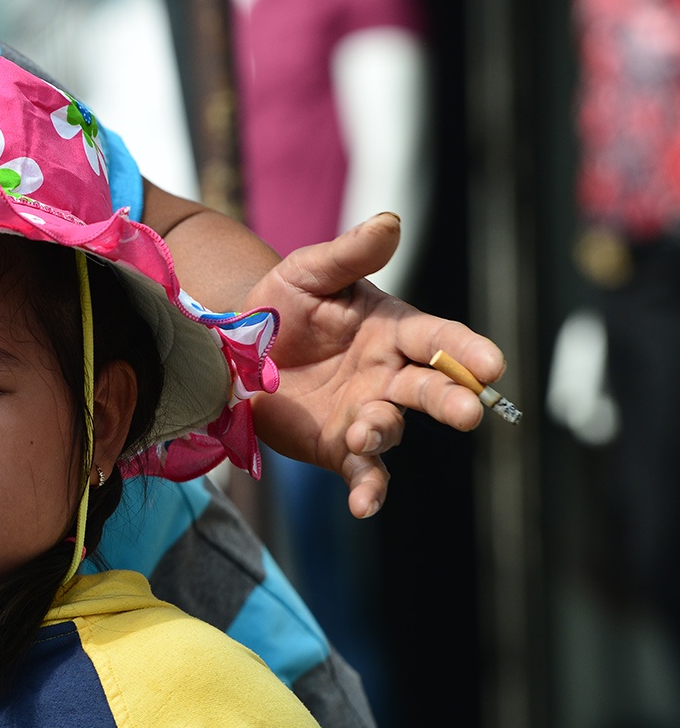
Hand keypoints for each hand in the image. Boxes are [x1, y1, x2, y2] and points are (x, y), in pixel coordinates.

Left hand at [246, 212, 505, 518]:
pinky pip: (362, 471)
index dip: (467, 349)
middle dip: (451, 400)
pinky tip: (363, 506)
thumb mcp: (308, 272)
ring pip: (392, 429)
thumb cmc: (282, 304)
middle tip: (469, 411)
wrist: (235, 347)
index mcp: (394, 330)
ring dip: (385, 432)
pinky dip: (368, 490)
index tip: (493, 363)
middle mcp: (390, 375)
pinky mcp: (338, 446)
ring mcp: (367, 413)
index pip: (439, 338)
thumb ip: (350, 253)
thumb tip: (391, 221)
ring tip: (366, 431)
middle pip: (430, 388)